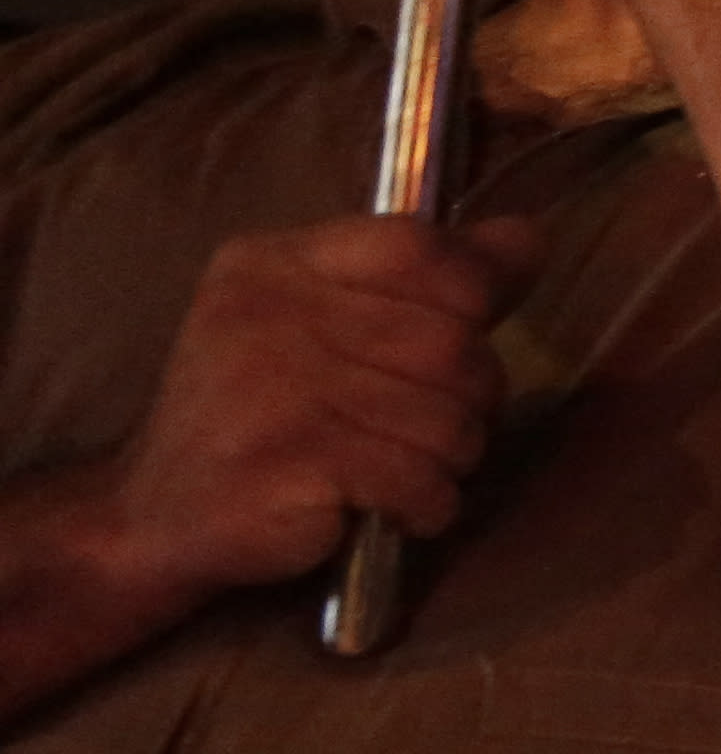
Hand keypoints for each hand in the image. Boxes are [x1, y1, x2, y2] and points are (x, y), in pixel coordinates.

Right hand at [106, 214, 539, 591]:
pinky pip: (420, 482)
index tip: (461, 334)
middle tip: (424, 427)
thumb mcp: (329, 323)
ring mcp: (270, 389)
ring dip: (449, 460)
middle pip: (454, 344)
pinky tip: (389, 508)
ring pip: (450, 420)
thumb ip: (430, 278)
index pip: (420, 247)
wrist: (158, 515)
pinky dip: (426, 506)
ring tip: (399, 468)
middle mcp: (264, 313)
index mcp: (273, 261)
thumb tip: (528, 237)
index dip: (474, 297)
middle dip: (469, 400)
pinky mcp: (287, 465)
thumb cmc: (264, 416)